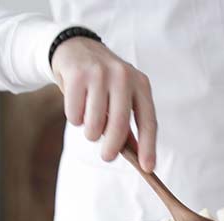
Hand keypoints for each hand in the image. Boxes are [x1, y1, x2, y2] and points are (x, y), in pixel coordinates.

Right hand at [51, 37, 156, 171]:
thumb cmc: (103, 82)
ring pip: (95, 123)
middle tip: (107, 157)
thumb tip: (137, 157)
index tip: (148, 168)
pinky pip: (75, 115)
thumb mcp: (121, 97)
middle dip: (112, 147)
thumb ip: (128, 125)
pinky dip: (74, 118)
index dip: (148, 147)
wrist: (75, 48)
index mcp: (141, 84)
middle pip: (120, 125)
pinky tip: (76, 105)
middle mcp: (124, 76)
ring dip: (90, 132)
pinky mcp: (78, 75)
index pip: (148, 121)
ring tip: (89, 122)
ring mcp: (100, 73)